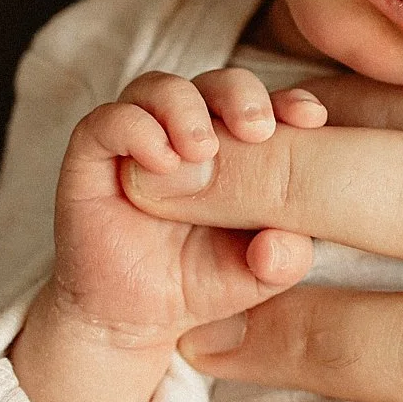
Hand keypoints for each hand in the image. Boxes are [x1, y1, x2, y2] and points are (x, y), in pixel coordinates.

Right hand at [12, 69, 321, 401]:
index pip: (268, 102)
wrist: (136, 319)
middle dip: (241, 94)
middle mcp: (189, 131)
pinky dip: (136, 128)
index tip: (310, 119)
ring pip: (159, 87)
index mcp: (239, 146)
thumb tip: (284, 239)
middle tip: (256, 129)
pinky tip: (162, 161)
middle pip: (216, 81)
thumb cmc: (204, 283)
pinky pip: (108, 121)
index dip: (291, 101)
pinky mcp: (92, 158)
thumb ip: (285, 257)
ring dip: (186, 107)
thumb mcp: (259, 275)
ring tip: (201, 149)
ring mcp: (139, 140)